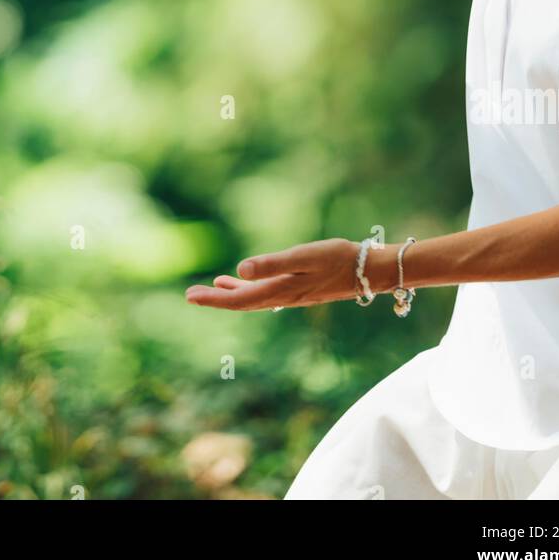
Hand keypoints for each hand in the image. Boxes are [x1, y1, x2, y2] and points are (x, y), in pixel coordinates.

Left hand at [185, 238, 397, 310]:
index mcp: (279, 290)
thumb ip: (272, 264)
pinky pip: (267, 293)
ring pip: (254, 298)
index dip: (212, 299)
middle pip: (242, 302)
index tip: (189, 296)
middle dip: (216, 299)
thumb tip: (240, 270)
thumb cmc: (338, 258)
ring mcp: (292, 294)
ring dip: (231, 294)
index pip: (238, 300)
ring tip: (213, 287)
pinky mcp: (301, 289)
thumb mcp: (303, 256)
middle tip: (190, 295)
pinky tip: (249, 281)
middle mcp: (283, 297)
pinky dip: (250, 289)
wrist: (369, 271)